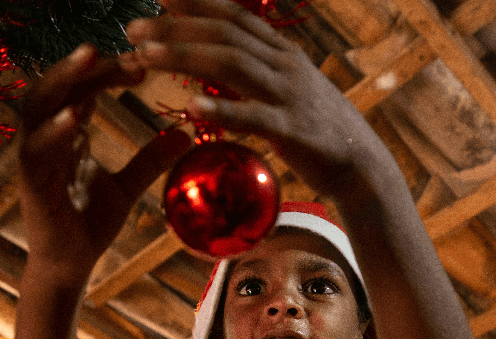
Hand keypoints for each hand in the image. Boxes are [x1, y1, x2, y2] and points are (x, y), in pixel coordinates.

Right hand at [18, 44, 189, 288]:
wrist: (70, 267)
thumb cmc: (89, 224)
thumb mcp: (128, 186)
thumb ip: (150, 159)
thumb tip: (184, 134)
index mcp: (65, 134)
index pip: (83, 87)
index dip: (109, 71)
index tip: (143, 61)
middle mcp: (45, 139)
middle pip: (59, 85)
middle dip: (88, 64)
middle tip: (124, 50)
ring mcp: (35, 160)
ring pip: (38, 106)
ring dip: (63, 79)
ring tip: (92, 57)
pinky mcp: (32, 186)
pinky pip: (37, 151)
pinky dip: (54, 131)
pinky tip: (77, 115)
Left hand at [126, 0, 393, 196]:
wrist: (361, 165)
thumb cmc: (318, 132)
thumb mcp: (288, 91)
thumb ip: (257, 74)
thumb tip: (219, 62)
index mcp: (283, 53)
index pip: (235, 17)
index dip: (196, 3)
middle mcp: (285, 65)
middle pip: (224, 34)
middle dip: (175, 27)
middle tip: (133, 28)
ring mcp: (289, 95)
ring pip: (231, 64)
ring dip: (183, 55)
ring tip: (144, 55)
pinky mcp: (291, 129)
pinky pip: (252, 115)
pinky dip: (221, 108)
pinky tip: (190, 104)